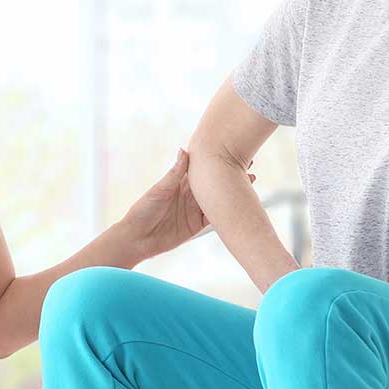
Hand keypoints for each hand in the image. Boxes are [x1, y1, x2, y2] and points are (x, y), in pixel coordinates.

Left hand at [120, 148, 254, 260]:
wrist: (136, 239)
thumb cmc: (142, 211)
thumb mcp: (159, 190)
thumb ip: (175, 173)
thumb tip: (184, 150)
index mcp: (180, 182)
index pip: (202, 168)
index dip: (216, 160)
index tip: (230, 149)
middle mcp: (189, 194)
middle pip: (214, 182)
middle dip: (230, 174)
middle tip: (249, 163)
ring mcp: (194, 210)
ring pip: (218, 199)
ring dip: (233, 191)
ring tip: (251, 180)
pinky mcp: (196, 225)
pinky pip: (215, 217)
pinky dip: (227, 212)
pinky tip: (240, 205)